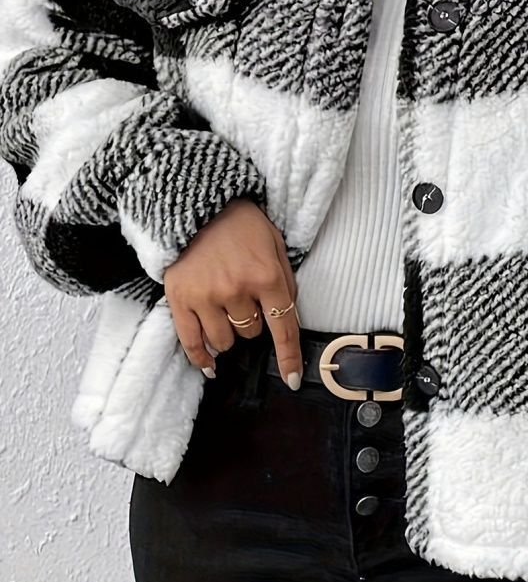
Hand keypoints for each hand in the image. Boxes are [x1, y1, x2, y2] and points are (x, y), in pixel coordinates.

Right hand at [163, 197, 302, 388]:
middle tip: (244, 299)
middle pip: (251, 333)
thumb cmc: (241, 223)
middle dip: (252, 322)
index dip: (289, 358)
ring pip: (224, 341)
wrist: (197, 203)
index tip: (292, 379)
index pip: (283, 329)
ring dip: (228, 334)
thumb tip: (289, 316)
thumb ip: (285, 280)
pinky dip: (201, 358)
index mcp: (267, 277)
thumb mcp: (275, 243)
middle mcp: (237, 291)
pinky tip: (209, 366)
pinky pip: (191, 342)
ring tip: (224, 311)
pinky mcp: (180, 299)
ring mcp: (206, 297)